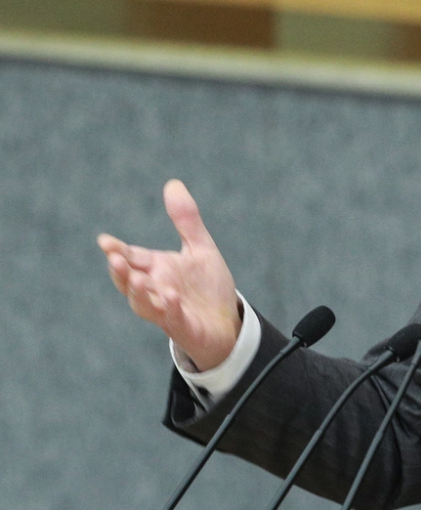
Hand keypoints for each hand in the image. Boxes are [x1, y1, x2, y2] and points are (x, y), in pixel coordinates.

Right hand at [97, 179, 240, 370]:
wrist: (227, 322)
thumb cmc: (207, 287)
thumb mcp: (200, 248)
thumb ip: (186, 220)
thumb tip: (173, 183)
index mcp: (156, 269)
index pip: (131, 257)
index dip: (117, 250)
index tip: (104, 241)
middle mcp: (155, 289)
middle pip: (130, 281)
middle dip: (120, 271)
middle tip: (113, 258)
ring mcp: (167, 310)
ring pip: (144, 304)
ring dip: (138, 292)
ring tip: (136, 279)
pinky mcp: (183, 326)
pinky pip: (173, 319)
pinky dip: (170, 309)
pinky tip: (171, 298)